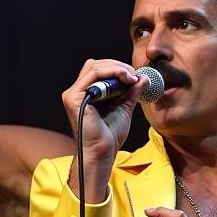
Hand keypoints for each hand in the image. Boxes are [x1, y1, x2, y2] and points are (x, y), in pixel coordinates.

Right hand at [63, 59, 147, 174]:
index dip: (118, 68)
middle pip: (96, 65)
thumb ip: (131, 92)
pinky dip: (111, 72)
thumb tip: (143, 78)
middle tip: (135, 75)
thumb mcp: (124, 107)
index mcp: (87, 94)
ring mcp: (73, 94)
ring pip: (95, 67)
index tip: (136, 76)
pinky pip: (93, 74)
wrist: (102, 152)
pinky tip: (125, 79)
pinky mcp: (74, 97)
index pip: (99, 70)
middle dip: (118, 66)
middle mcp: (78, 92)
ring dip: (116, 68)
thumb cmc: (110, 135)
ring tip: (132, 77)